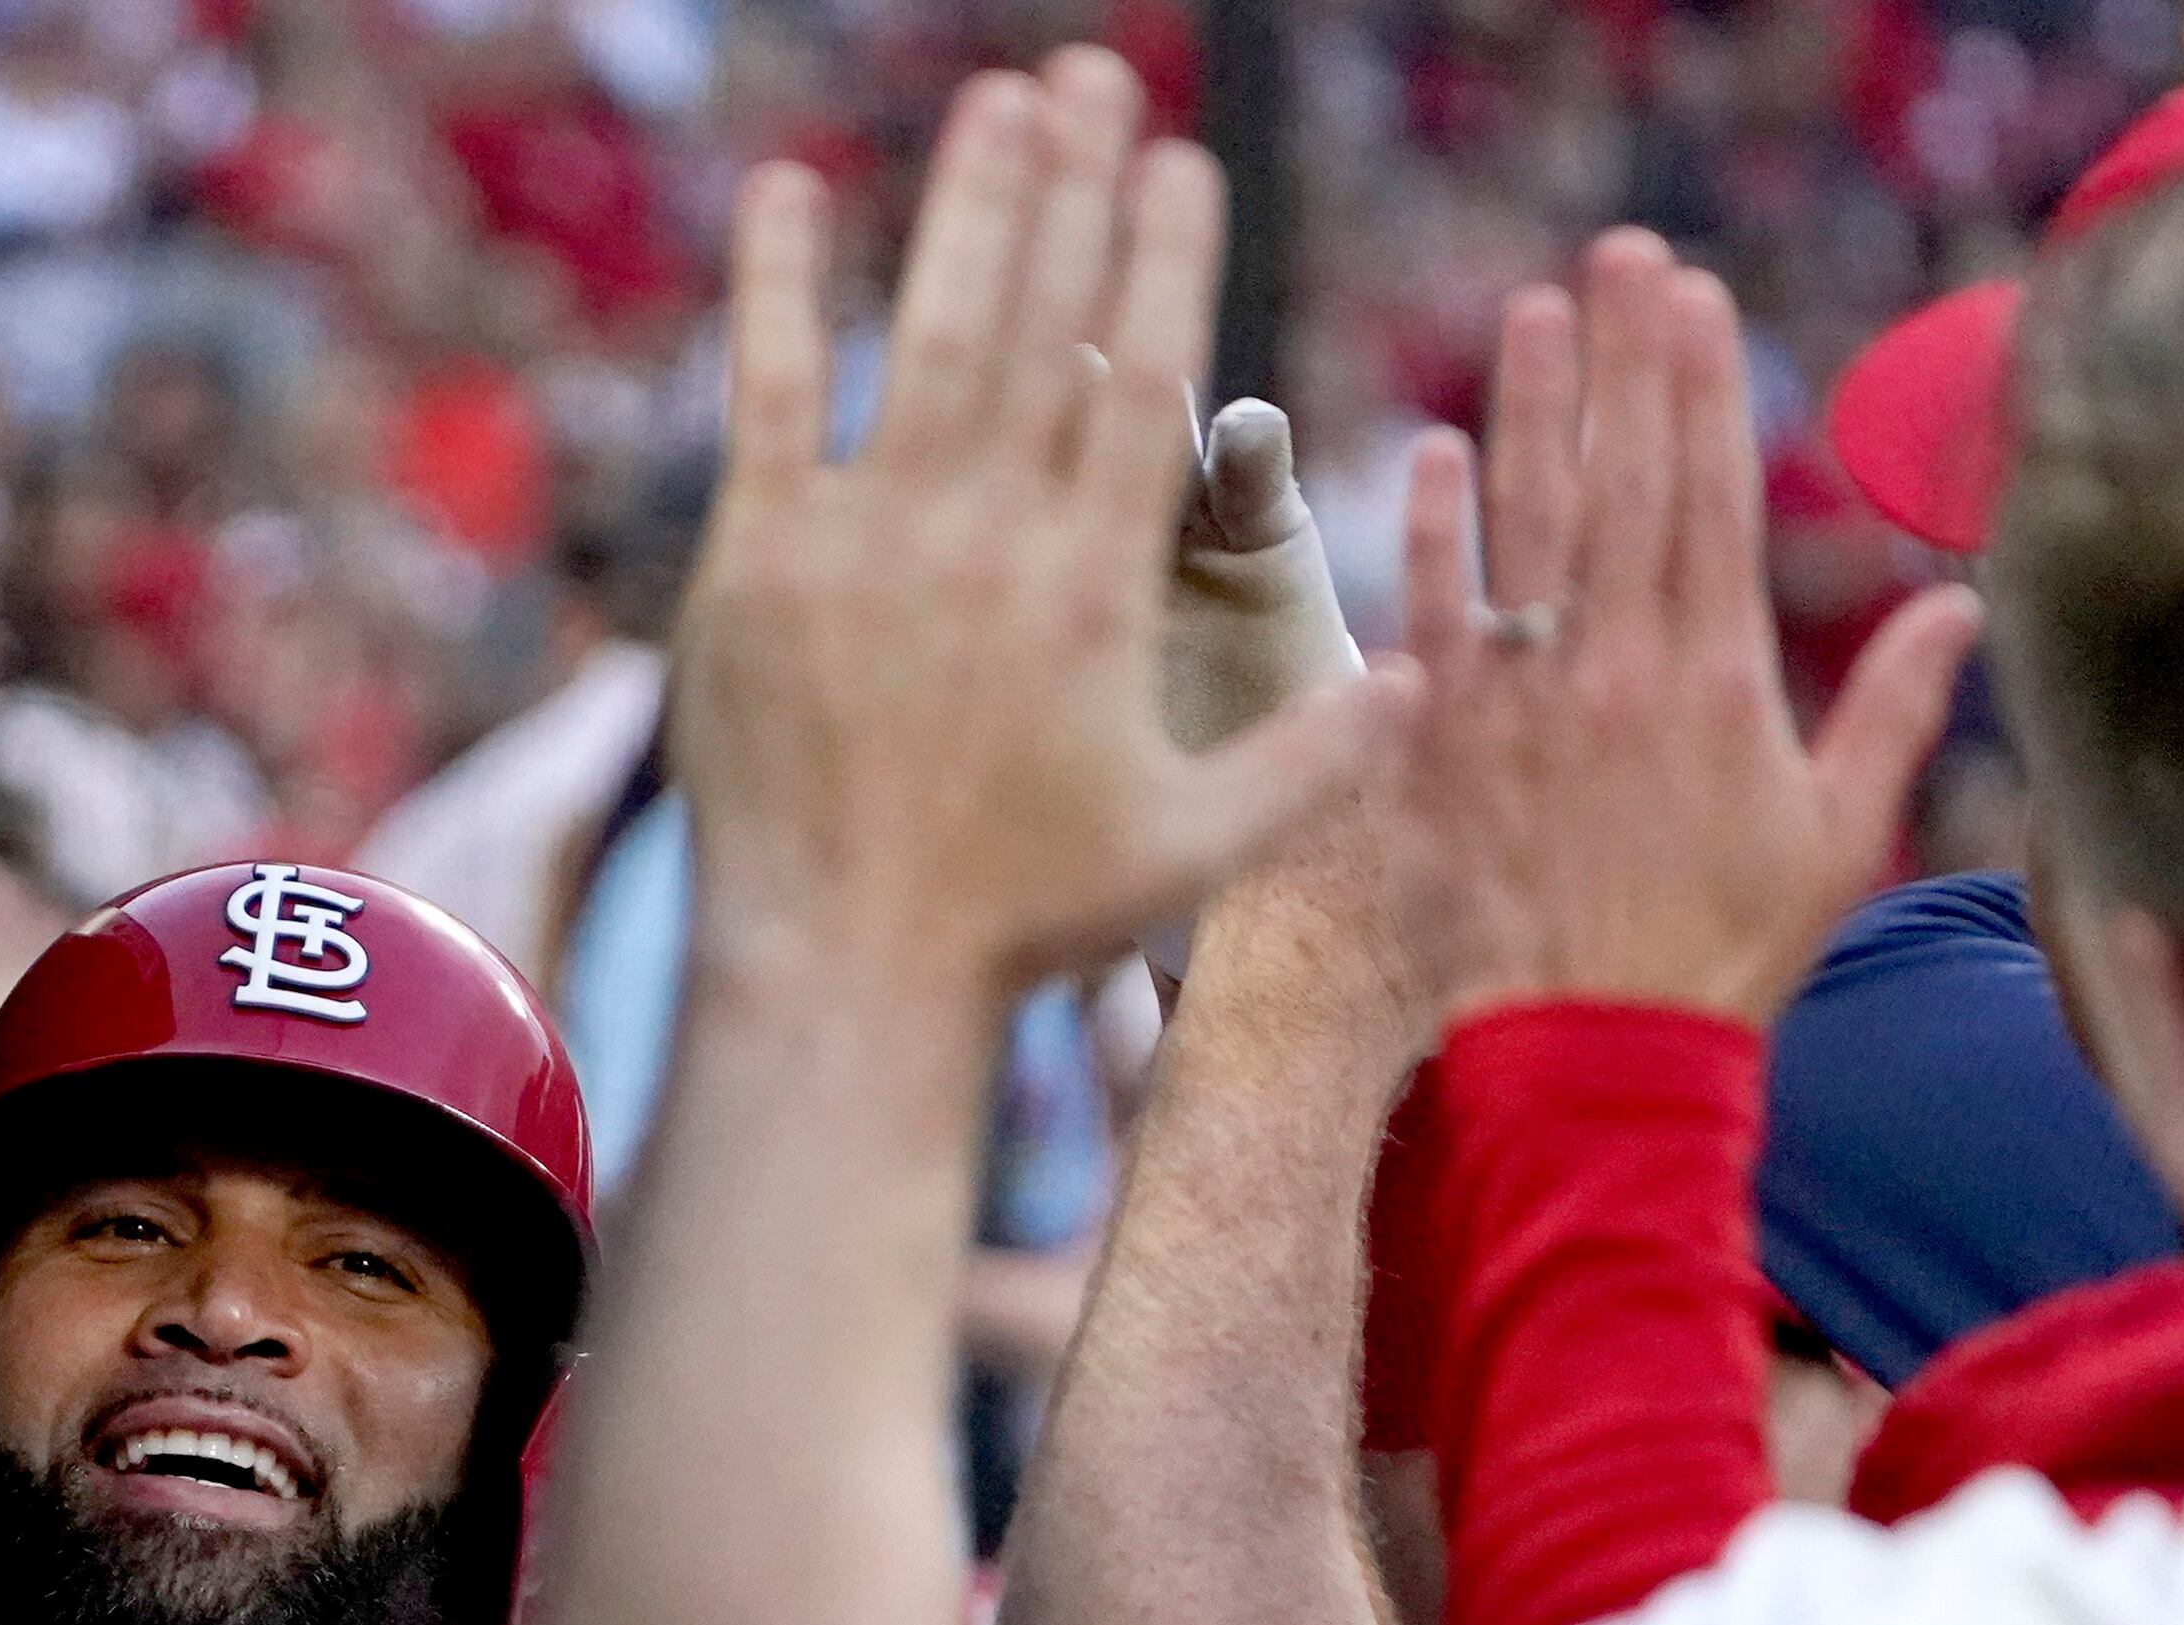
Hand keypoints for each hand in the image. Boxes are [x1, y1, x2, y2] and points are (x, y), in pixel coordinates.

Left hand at [669, 61, 1402, 1011]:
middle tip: (1092, 78)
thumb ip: (1314, 754)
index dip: (1163, 257)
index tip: (1183, 162)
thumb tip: (1427, 675)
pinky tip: (789, 187)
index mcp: (1093, 586)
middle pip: (1043, 319)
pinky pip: (769, 394)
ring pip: (928, 332)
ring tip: (999, 98)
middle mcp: (986, 537)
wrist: (842, 977)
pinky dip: (776, 286)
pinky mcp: (756, 562)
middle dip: (1074, 187)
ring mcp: (865, 539)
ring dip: (966, 203)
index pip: (1142, 378)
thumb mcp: (1193, 847)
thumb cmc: (1015, 924)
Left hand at [1391, 231, 1980, 1030]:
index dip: (1702, 386)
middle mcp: (1619, 670)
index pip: (1710, 496)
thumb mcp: (1839, 834)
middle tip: (1616, 258)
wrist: (1598, 1052)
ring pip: (1528, 526)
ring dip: (1531, 409)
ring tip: (1533, 313)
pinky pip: (1432, 618)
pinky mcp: (1444, 747)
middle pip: (1623, 481)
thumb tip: (1964, 600)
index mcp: (1719, 680)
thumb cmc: (1723, 951)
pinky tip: (1433, 454)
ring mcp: (1524, 704)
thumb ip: (1893, 708)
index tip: (1695, 299)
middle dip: (1623, 359)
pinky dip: (1431, 535)